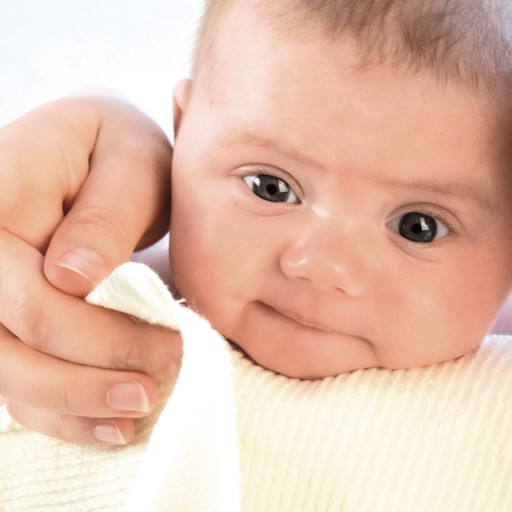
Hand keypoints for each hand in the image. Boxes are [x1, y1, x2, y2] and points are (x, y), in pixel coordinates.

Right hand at [0, 97, 180, 443]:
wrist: (98, 158)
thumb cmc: (118, 152)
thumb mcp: (129, 163)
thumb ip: (104, 213)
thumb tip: (74, 277)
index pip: (13, 283)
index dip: (81, 327)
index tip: (165, 343)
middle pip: (4, 342)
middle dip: (85, 375)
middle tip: (160, 380)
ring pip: (8, 375)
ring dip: (76, 405)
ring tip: (142, 408)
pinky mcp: (10, 324)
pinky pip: (22, 384)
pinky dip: (67, 414)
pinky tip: (116, 426)